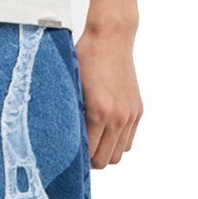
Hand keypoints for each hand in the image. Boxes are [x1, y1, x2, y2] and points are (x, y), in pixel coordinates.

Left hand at [75, 26, 142, 168]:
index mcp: (99, 112)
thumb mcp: (71, 87)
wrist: (111, 38)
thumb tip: (60, 137)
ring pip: (120, 153)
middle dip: (91, 160)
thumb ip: (69, 114)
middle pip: (106, 160)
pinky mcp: (137, 110)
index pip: (89, 154)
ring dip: (106, 152)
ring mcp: (130, 114)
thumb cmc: (86, 58)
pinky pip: (129, 140)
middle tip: (78, 152)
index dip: (77, 160)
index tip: (67, 156)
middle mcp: (118, 116)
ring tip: (92, 142)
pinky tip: (104, 131)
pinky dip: (117, 141)